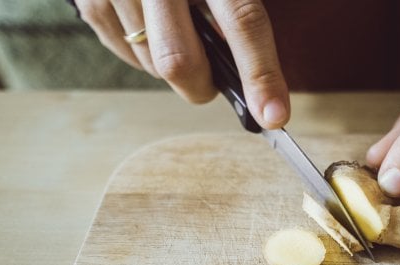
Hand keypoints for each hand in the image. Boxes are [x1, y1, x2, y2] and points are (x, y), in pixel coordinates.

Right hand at [76, 0, 289, 127]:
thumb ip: (239, 13)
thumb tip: (251, 76)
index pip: (243, 22)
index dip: (261, 74)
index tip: (273, 116)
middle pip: (179, 61)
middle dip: (203, 86)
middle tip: (215, 81)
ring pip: (152, 65)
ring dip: (175, 68)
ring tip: (181, 32)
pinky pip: (126, 53)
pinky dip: (147, 55)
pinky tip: (154, 27)